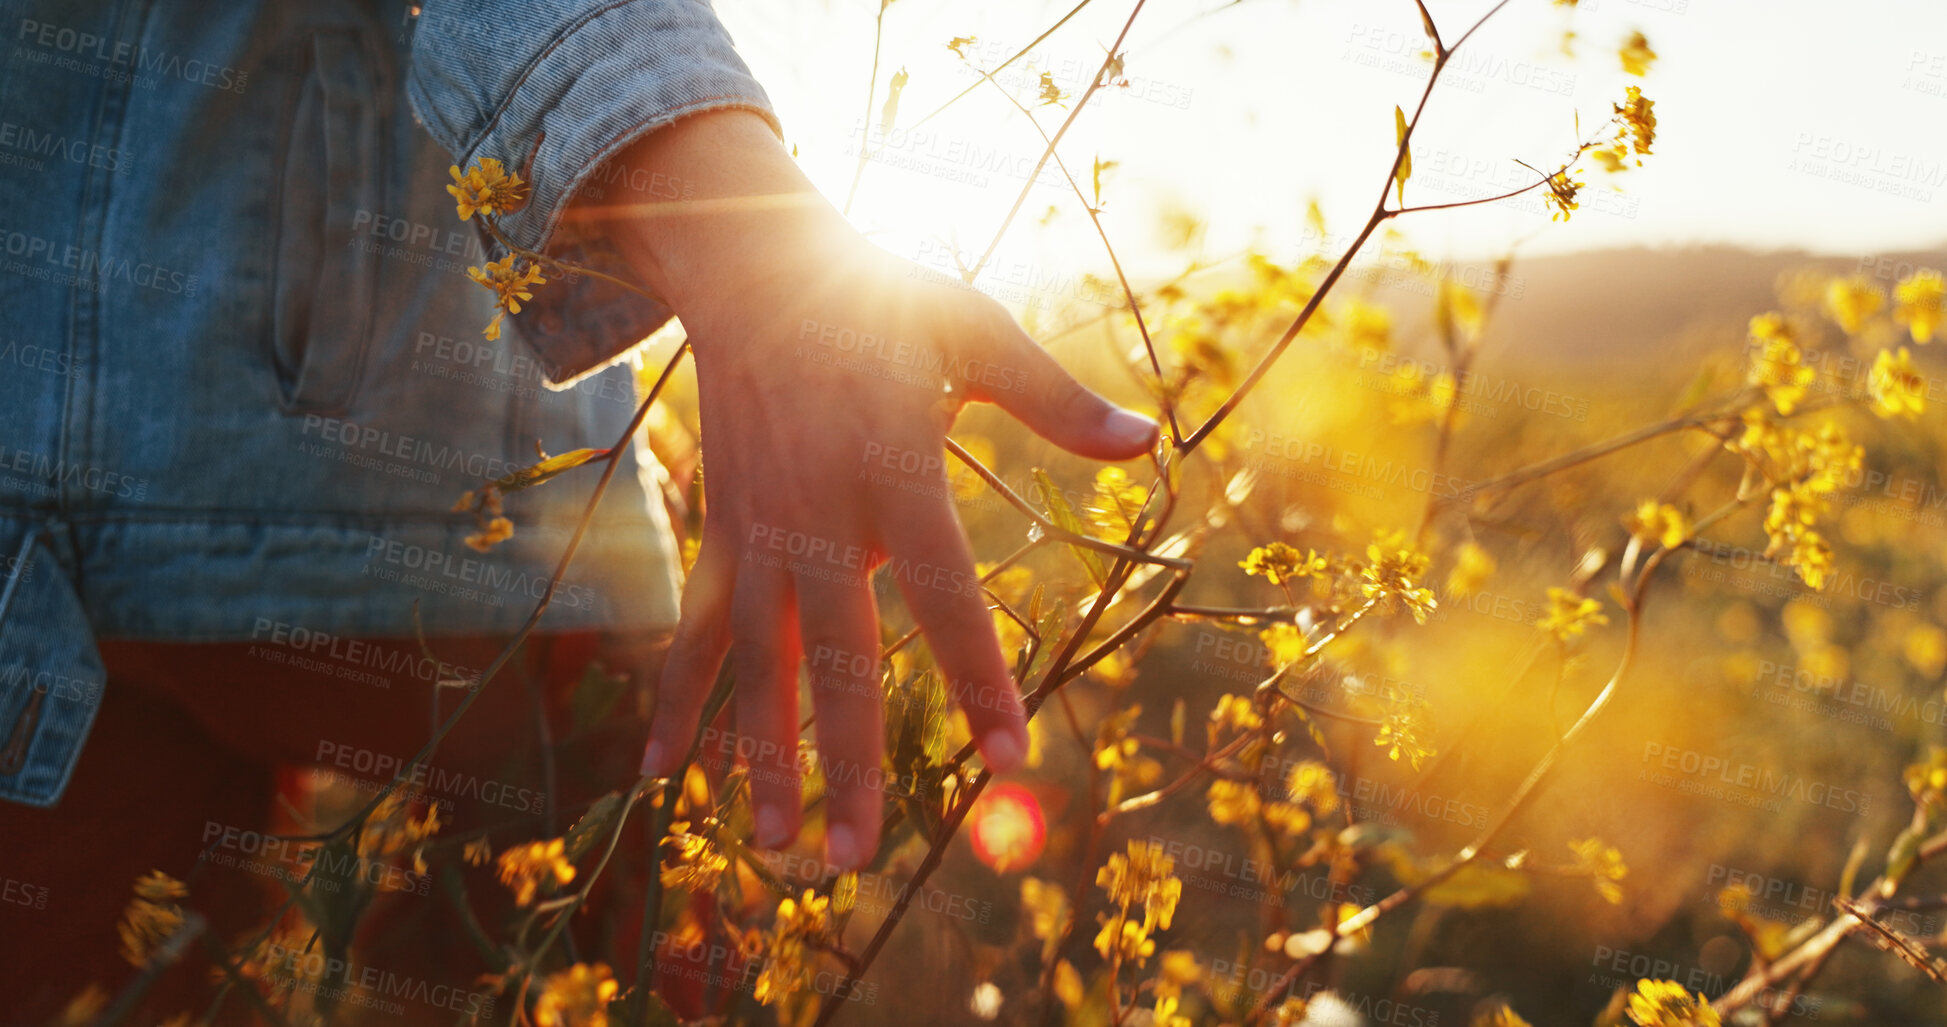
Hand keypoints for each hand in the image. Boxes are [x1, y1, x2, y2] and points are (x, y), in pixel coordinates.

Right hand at [588, 111, 1156, 868]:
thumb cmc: (879, 300)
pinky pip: (694, 634)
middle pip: (834, 657)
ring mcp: (757, 534)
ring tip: (781, 848)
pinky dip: (674, 705)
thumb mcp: (973, 330)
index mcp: (892, 472)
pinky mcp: (721, 537)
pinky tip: (657, 780)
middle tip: (861, 855)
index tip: (1008, 759)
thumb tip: (1149, 442)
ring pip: (757, 666)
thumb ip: (1056, 398)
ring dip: (764, 760)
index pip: (944, 596)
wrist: (751, 270)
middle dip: (850, 760)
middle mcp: (816, 517)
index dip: (977, 678)